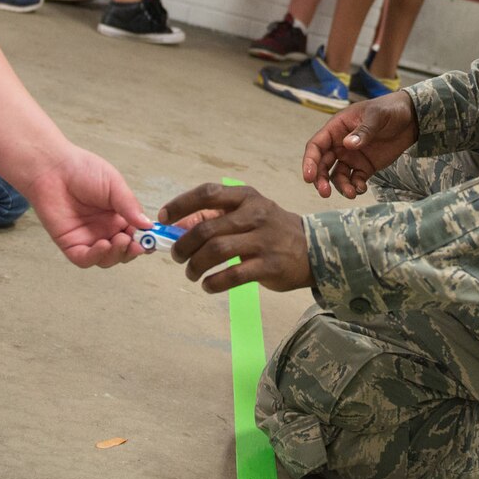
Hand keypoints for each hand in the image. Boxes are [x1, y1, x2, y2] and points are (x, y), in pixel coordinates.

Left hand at [17, 145, 148, 267]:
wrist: (52, 168)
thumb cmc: (82, 170)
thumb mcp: (114, 184)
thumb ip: (130, 206)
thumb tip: (148, 225)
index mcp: (118, 215)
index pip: (136, 234)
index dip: (146, 239)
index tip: (153, 239)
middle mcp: (104, 229)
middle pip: (124, 251)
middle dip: (132, 250)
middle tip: (136, 243)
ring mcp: (88, 238)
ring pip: (107, 259)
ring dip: (117, 254)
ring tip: (120, 240)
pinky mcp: (70, 244)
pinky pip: (85, 259)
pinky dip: (97, 257)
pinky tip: (104, 245)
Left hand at [158, 183, 311, 292]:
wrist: (315, 249)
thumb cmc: (271, 229)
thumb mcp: (248, 213)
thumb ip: (215, 217)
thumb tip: (178, 226)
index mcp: (246, 197)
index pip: (207, 193)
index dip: (181, 205)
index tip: (163, 218)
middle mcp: (254, 214)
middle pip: (207, 229)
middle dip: (183, 245)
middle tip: (177, 256)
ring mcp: (263, 240)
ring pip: (216, 251)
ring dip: (195, 265)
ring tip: (191, 273)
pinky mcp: (269, 266)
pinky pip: (232, 275)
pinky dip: (213, 283)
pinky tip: (207, 286)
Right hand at [302, 93, 418, 198]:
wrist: (410, 118)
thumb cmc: (388, 110)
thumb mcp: (376, 116)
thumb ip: (363, 131)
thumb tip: (347, 144)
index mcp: (336, 128)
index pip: (316, 146)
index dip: (309, 162)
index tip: (309, 177)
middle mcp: (340, 145)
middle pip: (322, 165)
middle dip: (321, 180)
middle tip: (325, 193)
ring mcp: (352, 157)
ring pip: (337, 176)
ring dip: (341, 187)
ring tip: (352, 193)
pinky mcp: (365, 167)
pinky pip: (355, 180)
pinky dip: (356, 186)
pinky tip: (362, 188)